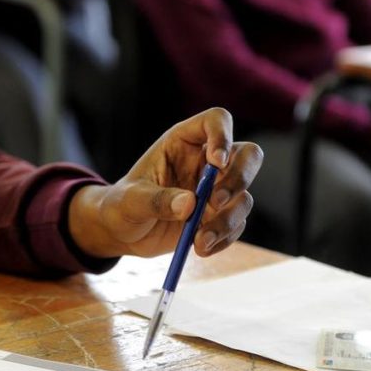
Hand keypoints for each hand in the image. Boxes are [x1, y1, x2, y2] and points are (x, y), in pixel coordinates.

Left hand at [68, 108, 262, 258]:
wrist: (122, 233)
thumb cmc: (122, 204)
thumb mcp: (131, 200)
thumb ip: (157, 200)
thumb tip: (189, 205)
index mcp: (184, 142)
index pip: (216, 121)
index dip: (223, 135)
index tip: (216, 162)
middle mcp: (207, 162)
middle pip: (247, 156)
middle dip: (240, 178)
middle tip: (216, 202)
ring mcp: (217, 190)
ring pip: (244, 196)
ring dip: (227, 220)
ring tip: (200, 241)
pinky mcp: (219, 216)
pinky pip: (237, 224)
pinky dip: (224, 238)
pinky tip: (202, 249)